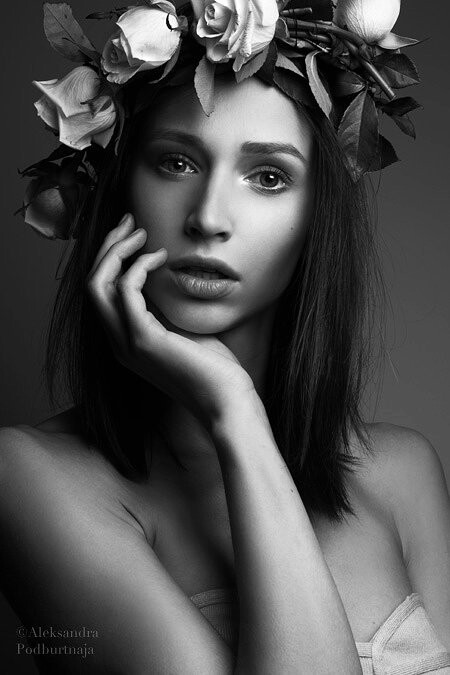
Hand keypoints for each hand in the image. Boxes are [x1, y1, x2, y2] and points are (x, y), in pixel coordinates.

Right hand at [85, 213, 256, 428]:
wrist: (226, 400)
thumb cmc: (214, 368)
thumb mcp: (183, 329)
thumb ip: (166, 308)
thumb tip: (167, 274)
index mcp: (125, 341)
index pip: (100, 293)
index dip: (110, 259)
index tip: (131, 234)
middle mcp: (117, 343)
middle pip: (91, 284)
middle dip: (107, 248)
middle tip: (129, 222)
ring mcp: (126, 344)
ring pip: (96, 286)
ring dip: (116, 252)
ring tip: (141, 233)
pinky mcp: (143, 341)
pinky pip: (125, 291)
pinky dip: (138, 267)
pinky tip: (161, 257)